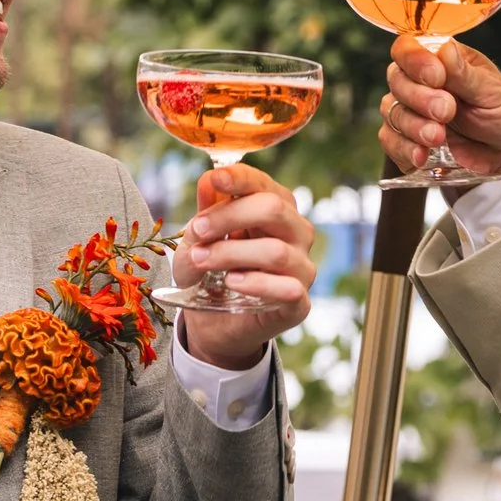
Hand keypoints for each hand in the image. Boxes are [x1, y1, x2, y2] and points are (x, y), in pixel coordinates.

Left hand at [174, 162, 316, 367]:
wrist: (213, 323)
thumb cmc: (209, 273)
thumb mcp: (198, 241)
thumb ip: (206, 212)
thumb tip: (208, 181)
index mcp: (275, 208)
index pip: (263, 184)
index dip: (240, 178)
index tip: (214, 179)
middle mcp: (296, 233)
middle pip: (273, 209)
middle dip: (229, 215)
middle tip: (198, 229)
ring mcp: (302, 268)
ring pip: (276, 251)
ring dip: (231, 253)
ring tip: (202, 260)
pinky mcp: (300, 303)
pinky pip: (288, 289)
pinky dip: (256, 283)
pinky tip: (232, 282)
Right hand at [379, 35, 500, 177]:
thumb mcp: (491, 91)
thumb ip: (465, 74)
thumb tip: (445, 48)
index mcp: (439, 60)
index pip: (408, 48)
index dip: (415, 60)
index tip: (437, 77)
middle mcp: (418, 81)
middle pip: (396, 80)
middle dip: (419, 98)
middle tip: (447, 111)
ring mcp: (410, 111)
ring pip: (392, 112)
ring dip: (414, 126)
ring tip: (439, 137)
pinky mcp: (406, 140)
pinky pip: (390, 141)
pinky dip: (404, 149)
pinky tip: (422, 155)